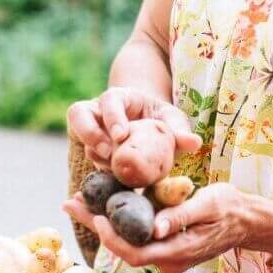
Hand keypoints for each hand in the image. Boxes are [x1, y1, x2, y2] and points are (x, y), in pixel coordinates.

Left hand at [62, 183, 257, 272]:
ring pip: (127, 244)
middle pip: (123, 250)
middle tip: (69, 203)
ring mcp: (166, 257)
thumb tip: (155, 228)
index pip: (135, 253)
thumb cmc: (231, 208)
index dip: (112, 238)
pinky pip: (137, 239)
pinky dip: (119, 223)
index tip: (96, 215)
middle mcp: (168, 261)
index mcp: (178, 252)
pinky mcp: (164, 248)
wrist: (247, 221)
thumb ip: (182, 216)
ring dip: (103, 223)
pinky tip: (103, 204)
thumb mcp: (210, 204)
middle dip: (95, 226)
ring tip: (79, 200)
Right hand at [67, 87, 201, 170]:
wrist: (148, 126)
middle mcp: (99, 109)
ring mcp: (90, 127)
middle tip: (107, 153)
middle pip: (79, 113)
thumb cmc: (160, 119)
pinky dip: (97, 165)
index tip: (121, 136)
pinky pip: (84, 153)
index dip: (112, 117)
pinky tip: (113, 176)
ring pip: (78, 134)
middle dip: (90, 133)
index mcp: (120, 97)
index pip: (110, 100)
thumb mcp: (172, 120)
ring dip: (92, 151)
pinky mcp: (90, 147)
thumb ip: (180, 130)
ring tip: (109, 166)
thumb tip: (195, 143)